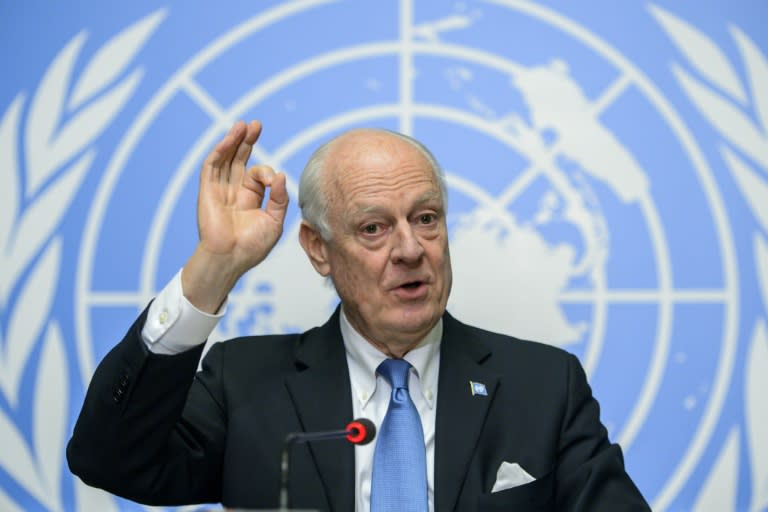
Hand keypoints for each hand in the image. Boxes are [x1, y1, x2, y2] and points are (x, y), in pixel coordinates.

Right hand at [182, 120, 288, 311]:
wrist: (231, 258)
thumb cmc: (252, 246)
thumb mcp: (274, 220)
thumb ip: (278, 197)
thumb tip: (280, 174)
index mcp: (249, 198)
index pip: (257, 175)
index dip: (266, 172)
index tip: (273, 180)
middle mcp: (233, 191)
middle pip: (239, 159)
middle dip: (248, 141)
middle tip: (256, 124)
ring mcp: (219, 190)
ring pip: (225, 159)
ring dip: (233, 140)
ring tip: (243, 124)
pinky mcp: (207, 191)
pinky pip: (212, 166)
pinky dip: (220, 152)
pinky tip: (229, 140)